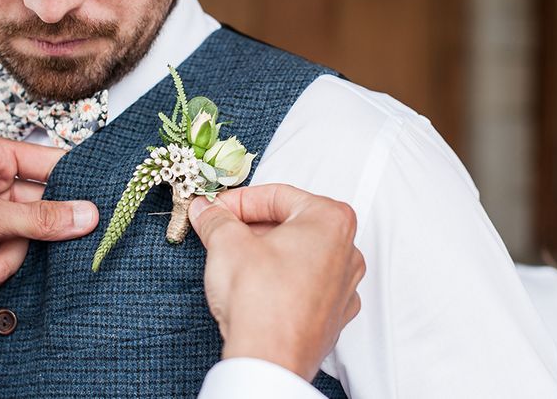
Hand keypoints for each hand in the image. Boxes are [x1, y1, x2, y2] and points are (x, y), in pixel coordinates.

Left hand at [0, 134, 97, 319]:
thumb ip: (41, 218)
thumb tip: (89, 214)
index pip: (48, 160)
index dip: (73, 180)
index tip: (100, 198)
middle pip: (40, 205)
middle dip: (24, 235)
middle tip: (26, 244)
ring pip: (27, 237)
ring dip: (1, 260)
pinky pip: (10, 257)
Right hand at [188, 183, 363, 381]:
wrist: (268, 361)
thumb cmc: (261, 303)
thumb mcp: (227, 242)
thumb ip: (217, 218)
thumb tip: (209, 211)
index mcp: (330, 220)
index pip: (277, 195)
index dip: (240, 200)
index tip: (219, 208)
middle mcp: (346, 250)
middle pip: (292, 221)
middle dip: (253, 224)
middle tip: (222, 228)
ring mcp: (343, 285)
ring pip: (300, 252)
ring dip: (267, 250)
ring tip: (235, 256)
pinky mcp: (333, 313)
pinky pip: (306, 282)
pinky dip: (281, 277)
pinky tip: (255, 284)